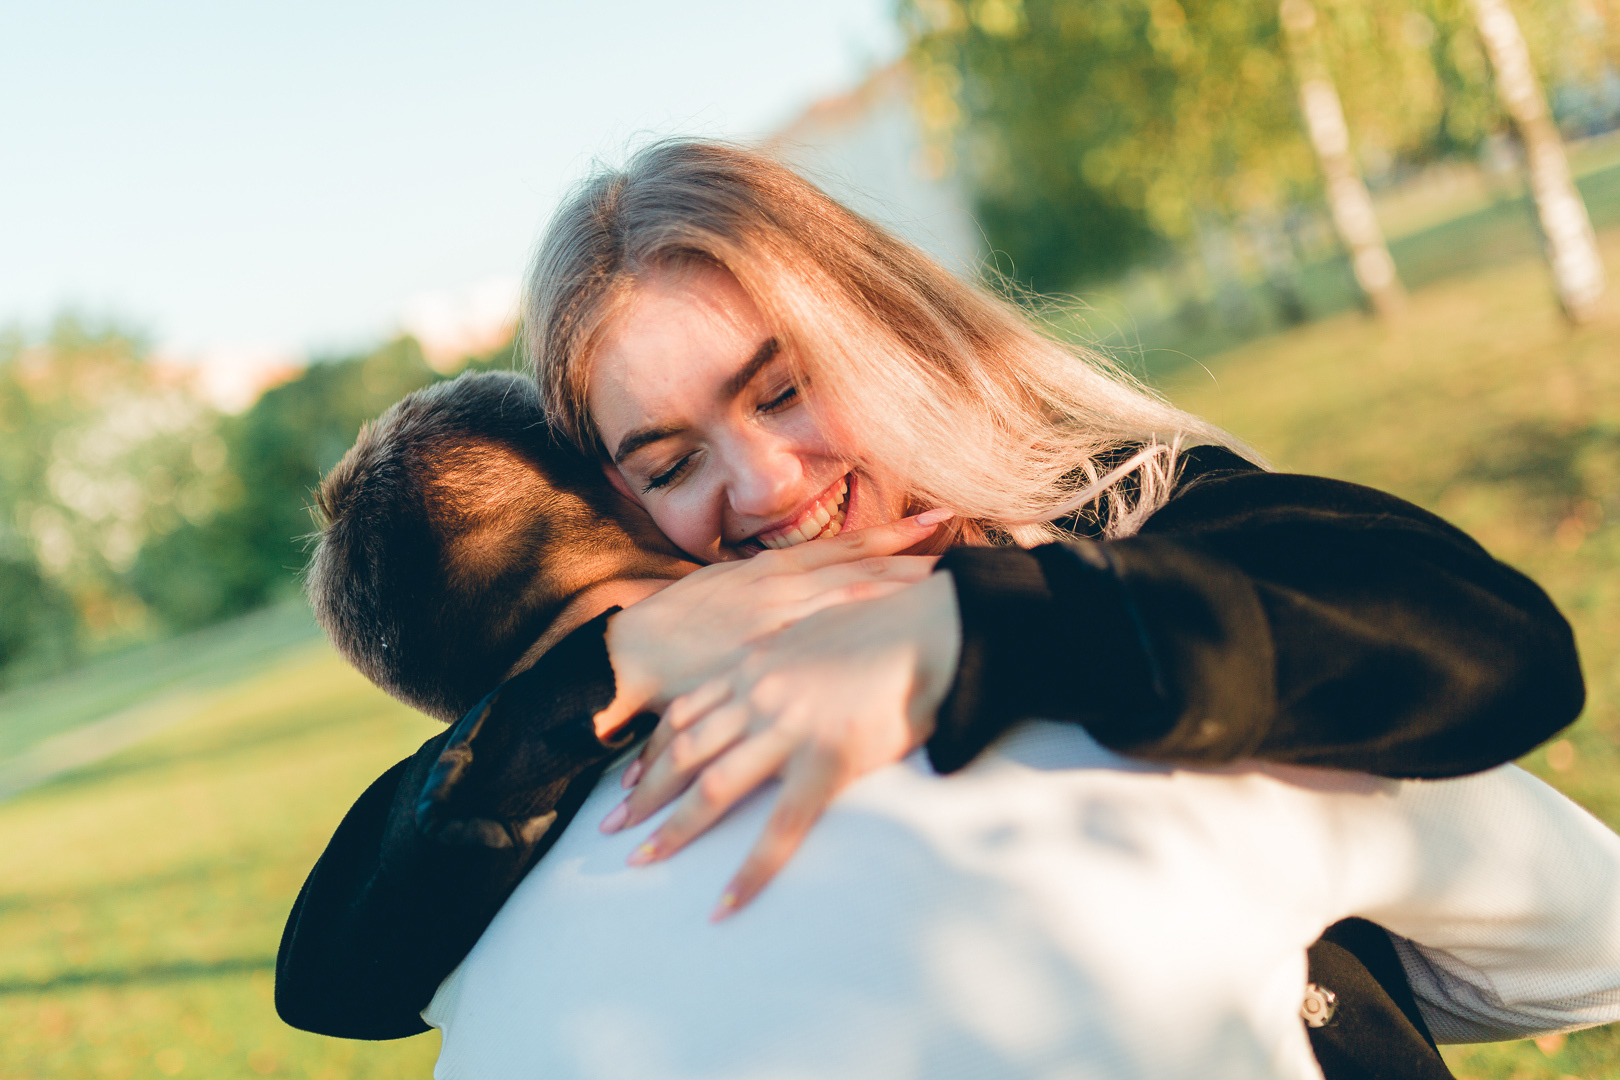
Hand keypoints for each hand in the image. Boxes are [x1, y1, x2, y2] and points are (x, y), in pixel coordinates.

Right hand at [592, 510, 950, 738]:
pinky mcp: (768, 655)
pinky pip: (824, 644)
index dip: (899, 534)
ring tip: (952, 578)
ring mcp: (778, 621)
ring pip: (853, 597)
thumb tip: (821, 587)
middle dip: (919, 557)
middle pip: (865, 569)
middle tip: (974, 542)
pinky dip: (862, 634)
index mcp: (776, 570)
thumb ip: (777, 590)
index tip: (945, 518)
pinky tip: (896, 631)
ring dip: (902, 587)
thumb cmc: (680, 628)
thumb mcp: (730, 592)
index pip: (851, 547)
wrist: (633, 651)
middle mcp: (784, 588)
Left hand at [599, 569, 961, 919]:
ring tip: (643, 861)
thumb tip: (787, 672)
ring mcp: (789, 728)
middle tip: (611, 826)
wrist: (933, 627)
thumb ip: (789, 655)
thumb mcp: (818, 627)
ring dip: (674, 829)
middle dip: (645, 792)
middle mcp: (760, 694)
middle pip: (686, 750)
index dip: (654, 748)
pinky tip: (727, 903)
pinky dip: (748, 871)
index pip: (688, 710)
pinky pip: (780, 829)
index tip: (631, 778)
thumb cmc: (888, 623)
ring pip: (714, 788)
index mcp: (757, 662)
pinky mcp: (826, 761)